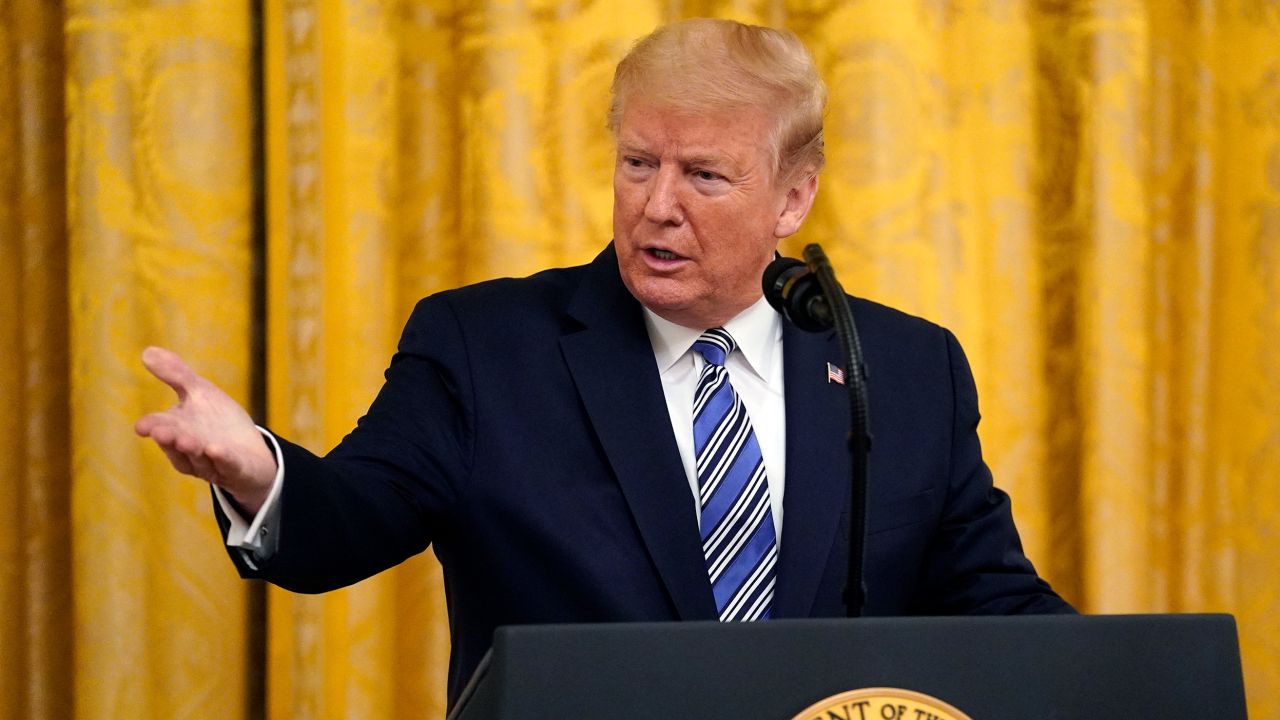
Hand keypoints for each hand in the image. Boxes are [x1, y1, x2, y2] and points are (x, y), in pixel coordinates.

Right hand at [135, 346, 276, 514]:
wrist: (251, 452)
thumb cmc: (219, 422)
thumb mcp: (200, 393)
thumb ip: (176, 375)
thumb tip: (147, 351)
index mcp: (177, 429)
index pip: (159, 427)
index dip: (151, 427)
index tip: (142, 426)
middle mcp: (190, 450)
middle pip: (177, 446)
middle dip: (169, 439)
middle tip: (161, 432)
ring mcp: (212, 463)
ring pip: (199, 459)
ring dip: (193, 450)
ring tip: (188, 441)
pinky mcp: (235, 469)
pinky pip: (227, 466)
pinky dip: (221, 459)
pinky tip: (216, 449)